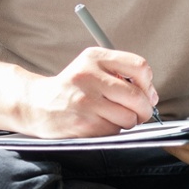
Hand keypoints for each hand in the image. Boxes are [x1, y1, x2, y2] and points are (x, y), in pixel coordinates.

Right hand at [17, 47, 157, 137]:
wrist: (37, 105)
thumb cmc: (72, 88)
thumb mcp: (92, 68)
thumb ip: (122, 75)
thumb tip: (152, 96)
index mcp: (94, 58)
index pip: (140, 67)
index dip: (148, 83)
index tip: (144, 91)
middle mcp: (89, 76)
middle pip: (138, 96)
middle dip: (144, 109)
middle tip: (139, 112)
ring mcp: (86, 101)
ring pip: (129, 117)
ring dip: (128, 121)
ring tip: (113, 116)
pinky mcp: (84, 123)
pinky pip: (115, 130)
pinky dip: (114, 130)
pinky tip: (100, 123)